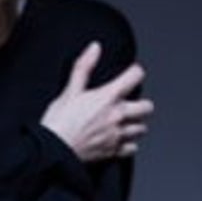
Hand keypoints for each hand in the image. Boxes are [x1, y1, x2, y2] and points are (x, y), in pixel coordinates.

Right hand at [41, 41, 153, 161]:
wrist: (54, 150)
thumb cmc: (59, 122)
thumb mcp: (69, 90)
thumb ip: (84, 67)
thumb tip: (94, 49)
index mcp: (108, 97)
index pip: (135, 76)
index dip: (134, 72)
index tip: (131, 73)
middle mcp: (117, 116)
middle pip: (146, 107)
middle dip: (141, 103)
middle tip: (131, 102)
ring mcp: (117, 135)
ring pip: (141, 128)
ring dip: (136, 123)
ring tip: (125, 121)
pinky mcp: (113, 151)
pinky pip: (132, 148)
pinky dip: (129, 144)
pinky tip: (120, 139)